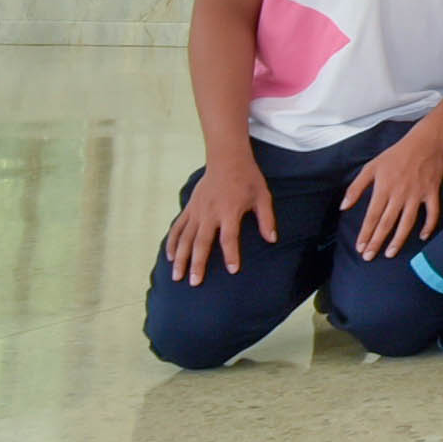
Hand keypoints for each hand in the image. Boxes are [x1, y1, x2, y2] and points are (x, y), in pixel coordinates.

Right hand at [166, 154, 275, 284]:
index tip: (232, 270)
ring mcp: (197, 211)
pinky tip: (170, 256)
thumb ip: (267, 219)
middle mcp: (210, 213)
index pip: (229, 238)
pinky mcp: (189, 208)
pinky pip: (178, 227)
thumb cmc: (247, 178)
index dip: (231, 254)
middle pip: (201, 242)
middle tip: (194, 282)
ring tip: (177, 277)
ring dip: (180, 258)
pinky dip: (172, 242)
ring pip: (185, 238)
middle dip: (197, 263)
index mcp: (229, 211)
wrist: (226, 159)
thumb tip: (272, 239)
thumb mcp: (263, 196)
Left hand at [339, 131, 442, 258]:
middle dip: (377, 242)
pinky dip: (429, 226)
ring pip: (407, 222)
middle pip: (386, 223)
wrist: (425, 142)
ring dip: (398, 239)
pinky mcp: (432, 193)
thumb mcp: (371, 167)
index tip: (360, 247)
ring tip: (391, 253)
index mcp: (383, 188)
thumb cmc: (396, 155)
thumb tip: (344, 207)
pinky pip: (432, 213)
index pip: (372, 216)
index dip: (365, 233)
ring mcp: (417, 195)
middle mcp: (399, 194)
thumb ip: (356, 187)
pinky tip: (423, 237)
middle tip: (369, 257)